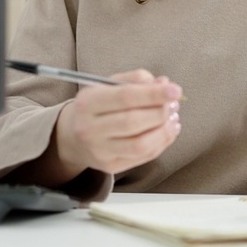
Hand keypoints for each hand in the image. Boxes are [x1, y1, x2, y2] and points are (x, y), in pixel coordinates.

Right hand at [54, 69, 181, 175]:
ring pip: (140, 144)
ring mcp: (100, 151)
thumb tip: (163, 83)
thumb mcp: (108, 84)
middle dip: (160, 112)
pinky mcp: (110, 166)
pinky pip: (143, 157)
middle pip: (133, 122)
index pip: (125, 97)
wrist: (71, 136)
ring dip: (164, 131)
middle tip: (174, 104)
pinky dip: (162, 142)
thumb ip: (136, 80)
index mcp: (88, 103)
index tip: (175, 90)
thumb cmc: (95, 106)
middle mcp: (90, 129)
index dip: (153, 94)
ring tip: (173, 117)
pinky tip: (168, 130)